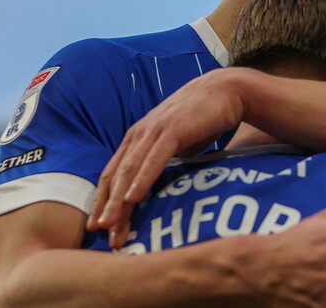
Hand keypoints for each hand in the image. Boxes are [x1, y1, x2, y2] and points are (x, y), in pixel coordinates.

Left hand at [87, 67, 252, 240]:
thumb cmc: (203, 119)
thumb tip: (158, 184)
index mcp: (137, 139)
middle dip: (106, 207)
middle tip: (101, 234)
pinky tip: (133, 197)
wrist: (226, 91)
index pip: (113, 174)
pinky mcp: (172, 130)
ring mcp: (154, 131)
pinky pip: (153, 159)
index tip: (99, 227)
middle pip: (115, 176)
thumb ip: (162, 159)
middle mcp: (139, 135)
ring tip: (110, 224)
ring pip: (129, 171)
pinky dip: (141, 179)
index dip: (104, 200)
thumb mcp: (176, 143)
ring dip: (118, 200)